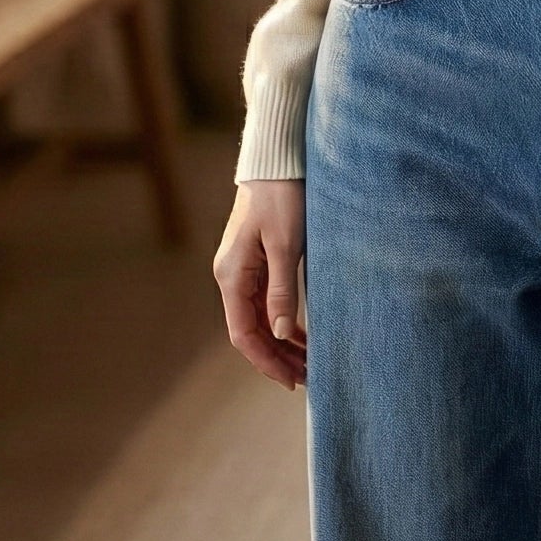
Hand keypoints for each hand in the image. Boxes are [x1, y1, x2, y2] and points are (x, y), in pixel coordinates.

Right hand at [214, 178, 307, 389]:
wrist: (276, 160)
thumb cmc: (282, 197)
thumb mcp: (285, 245)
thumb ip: (281, 290)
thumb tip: (282, 334)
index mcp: (232, 275)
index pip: (244, 333)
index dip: (267, 360)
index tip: (291, 380)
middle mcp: (231, 276)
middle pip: (251, 330)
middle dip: (277, 356)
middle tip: (307, 377)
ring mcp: (242, 269)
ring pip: (259, 317)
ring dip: (281, 341)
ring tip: (308, 361)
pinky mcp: (256, 260)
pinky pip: (265, 301)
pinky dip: (282, 320)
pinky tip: (302, 332)